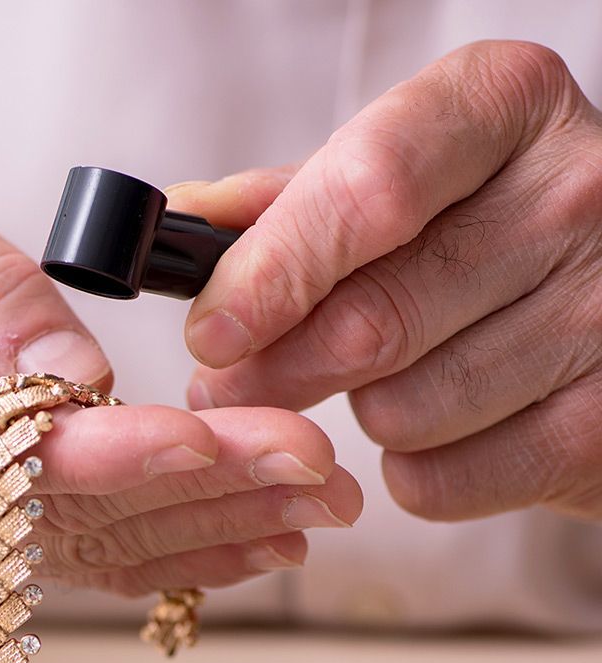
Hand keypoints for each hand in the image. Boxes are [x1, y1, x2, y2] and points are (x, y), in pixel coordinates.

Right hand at [0, 150, 360, 594]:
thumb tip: (77, 373)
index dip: (89, 454)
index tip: (201, 438)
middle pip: (42, 509)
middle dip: (190, 489)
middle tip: (313, 464)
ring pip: (69, 549)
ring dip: (200, 530)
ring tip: (316, 501)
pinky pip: (60, 563)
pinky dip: (162, 558)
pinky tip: (251, 550)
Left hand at [173, 41, 601, 521]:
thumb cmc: (480, 221)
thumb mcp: (398, 177)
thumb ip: (287, 202)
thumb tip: (176, 224)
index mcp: (502, 105)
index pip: (368, 191)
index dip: (271, 273)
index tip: (210, 332)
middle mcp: (575, 193)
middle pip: (370, 321)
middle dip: (273, 371)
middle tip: (232, 384)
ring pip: (399, 412)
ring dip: (357, 416)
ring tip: (383, 382)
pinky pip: (443, 481)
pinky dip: (412, 471)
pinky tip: (441, 426)